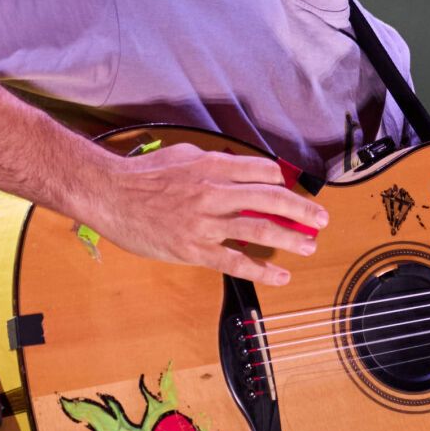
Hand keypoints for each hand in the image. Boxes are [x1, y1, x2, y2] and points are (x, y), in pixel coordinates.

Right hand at [69, 143, 329, 285]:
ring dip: (290, 238)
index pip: (262, 172)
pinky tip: (280, 275)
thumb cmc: (142, 174)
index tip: (291, 191)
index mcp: (213, 166)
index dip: (281, 182)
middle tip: (321, 219)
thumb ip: (214, 162)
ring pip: (258, 230)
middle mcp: (214, 193)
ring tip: (310, 245)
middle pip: (270, 200)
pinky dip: (261, 269)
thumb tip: (238, 167)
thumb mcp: (183, 155)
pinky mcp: (194, 249)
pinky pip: (234, 262)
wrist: (109, 194)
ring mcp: (205, 223)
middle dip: (301, 210)